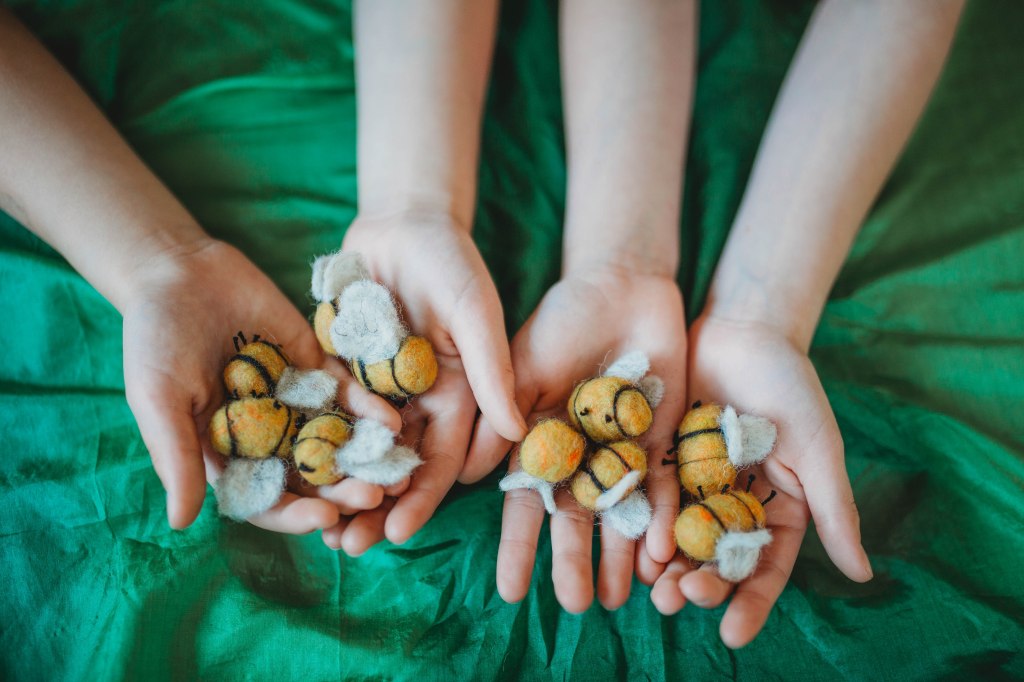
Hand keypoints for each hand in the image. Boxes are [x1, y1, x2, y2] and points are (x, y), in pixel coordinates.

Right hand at [122, 238, 402, 532]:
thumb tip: (181, 522)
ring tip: (396, 468)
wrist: (180, 273)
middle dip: (342, 491)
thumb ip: (177, 457)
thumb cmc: (155, 340)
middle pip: (310, 476)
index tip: (325, 520)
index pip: (267, 499)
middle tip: (374, 497)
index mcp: (228, 456)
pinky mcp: (315, 368)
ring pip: (335, 440)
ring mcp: (295, 404)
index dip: (295, 514)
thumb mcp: (159, 399)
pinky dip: (368, 408)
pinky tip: (392, 419)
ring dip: (364, 457)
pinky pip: (346, 393)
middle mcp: (267, 438)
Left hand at [321, 211, 526, 554]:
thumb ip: (492, 369)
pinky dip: (314, 445)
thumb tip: (517, 432)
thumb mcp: (476, 312)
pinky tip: (292, 472)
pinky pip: (327, 415)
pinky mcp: (341, 370)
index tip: (400, 532)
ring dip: (341, 488)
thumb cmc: (451, 263)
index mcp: (457, 396)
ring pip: (359, 451)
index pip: (442, 460)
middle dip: (375, 508)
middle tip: (350, 546)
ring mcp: (377, 390)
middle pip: (397, 467)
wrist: (402, 223)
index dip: (423, 498)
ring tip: (319, 529)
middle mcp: (417, 403)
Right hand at [465, 268, 687, 611]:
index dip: (518, 547)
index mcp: (543, 445)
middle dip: (573, 560)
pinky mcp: (665, 439)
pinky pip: (664, 484)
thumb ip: (498, 419)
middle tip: (573, 606)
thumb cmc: (560, 323)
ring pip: (621, 512)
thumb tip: (462, 476)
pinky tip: (660, 551)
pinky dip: (662, 515)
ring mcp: (624, 452)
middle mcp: (582, 458)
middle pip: (576, 518)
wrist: (620, 288)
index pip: (527, 504)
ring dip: (619, 554)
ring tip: (616, 598)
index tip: (509, 591)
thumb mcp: (520, 368)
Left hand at [650, 314, 872, 646]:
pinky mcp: (661, 457)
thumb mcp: (818, 448)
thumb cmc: (791, 386)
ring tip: (651, 590)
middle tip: (679, 601)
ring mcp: (695, 483)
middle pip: (715, 558)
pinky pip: (651, 498)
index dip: (750, 602)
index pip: (764, 566)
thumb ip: (834, 508)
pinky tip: (630, 545)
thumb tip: (863, 574)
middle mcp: (733, 504)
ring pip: (679, 536)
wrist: (744, 330)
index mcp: (776, 508)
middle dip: (699, 585)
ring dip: (665, 566)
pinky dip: (642, 523)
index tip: (733, 634)